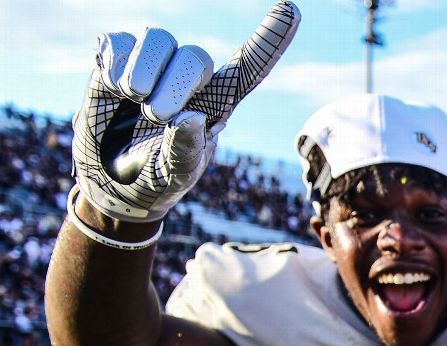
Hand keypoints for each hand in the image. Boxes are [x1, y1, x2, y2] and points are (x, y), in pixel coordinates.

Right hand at [72, 2, 299, 222]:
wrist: (111, 183)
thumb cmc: (157, 179)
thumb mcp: (175, 177)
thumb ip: (185, 151)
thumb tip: (192, 117)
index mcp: (216, 104)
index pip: (249, 68)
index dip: (269, 40)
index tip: (291, 10)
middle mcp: (189, 78)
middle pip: (197, 56)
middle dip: (176, 84)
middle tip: (155, 115)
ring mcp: (154, 65)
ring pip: (157, 37)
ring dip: (143, 70)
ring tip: (134, 98)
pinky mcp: (118, 60)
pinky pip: (119, 40)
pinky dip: (113, 63)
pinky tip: (113, 86)